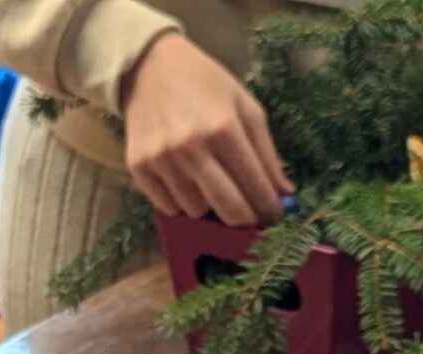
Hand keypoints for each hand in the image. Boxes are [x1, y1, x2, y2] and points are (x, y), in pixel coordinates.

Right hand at [119, 32, 291, 227]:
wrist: (149, 66)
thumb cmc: (206, 84)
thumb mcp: (245, 107)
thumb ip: (266, 152)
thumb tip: (284, 194)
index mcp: (223, 129)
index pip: (255, 186)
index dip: (269, 208)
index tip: (274, 216)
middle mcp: (190, 147)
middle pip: (228, 209)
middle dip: (245, 219)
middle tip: (250, 215)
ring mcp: (161, 160)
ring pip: (197, 211)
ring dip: (208, 205)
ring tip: (209, 183)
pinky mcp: (138, 167)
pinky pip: (168, 207)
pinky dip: (181, 201)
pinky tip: (185, 180)